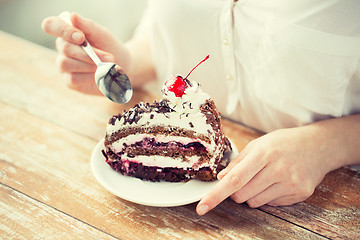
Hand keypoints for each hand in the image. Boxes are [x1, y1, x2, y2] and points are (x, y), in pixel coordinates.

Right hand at [41, 12, 130, 94]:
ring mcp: (64, 65)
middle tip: (109, 57)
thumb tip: (72, 16)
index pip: (51, 25)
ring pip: (66, 63)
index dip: (62, 30)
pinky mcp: (69, 81)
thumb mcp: (102, 34)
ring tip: (105, 66)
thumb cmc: (110, 47)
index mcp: (67, 32)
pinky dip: (89, 76)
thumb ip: (87, 26)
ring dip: (89, 65)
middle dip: (88, 53)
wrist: (123, 67)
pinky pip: (73, 79)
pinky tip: (99, 75)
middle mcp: (63, 48)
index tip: (81, 37)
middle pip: (65, 48)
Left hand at [196, 126, 338, 214]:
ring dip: (252, 194)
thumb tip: (221, 178)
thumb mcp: (259, 144)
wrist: (319, 146)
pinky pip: (271, 204)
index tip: (202, 207)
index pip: (234, 180)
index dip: (215, 195)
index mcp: (263, 154)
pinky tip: (278, 182)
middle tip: (247, 178)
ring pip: (254, 202)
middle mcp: (277, 170)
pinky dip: (268, 196)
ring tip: (265, 178)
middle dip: (236, 191)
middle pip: (241, 195)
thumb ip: (238, 162)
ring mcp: (290, 184)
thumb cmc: (284, 142)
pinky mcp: (299, 194)